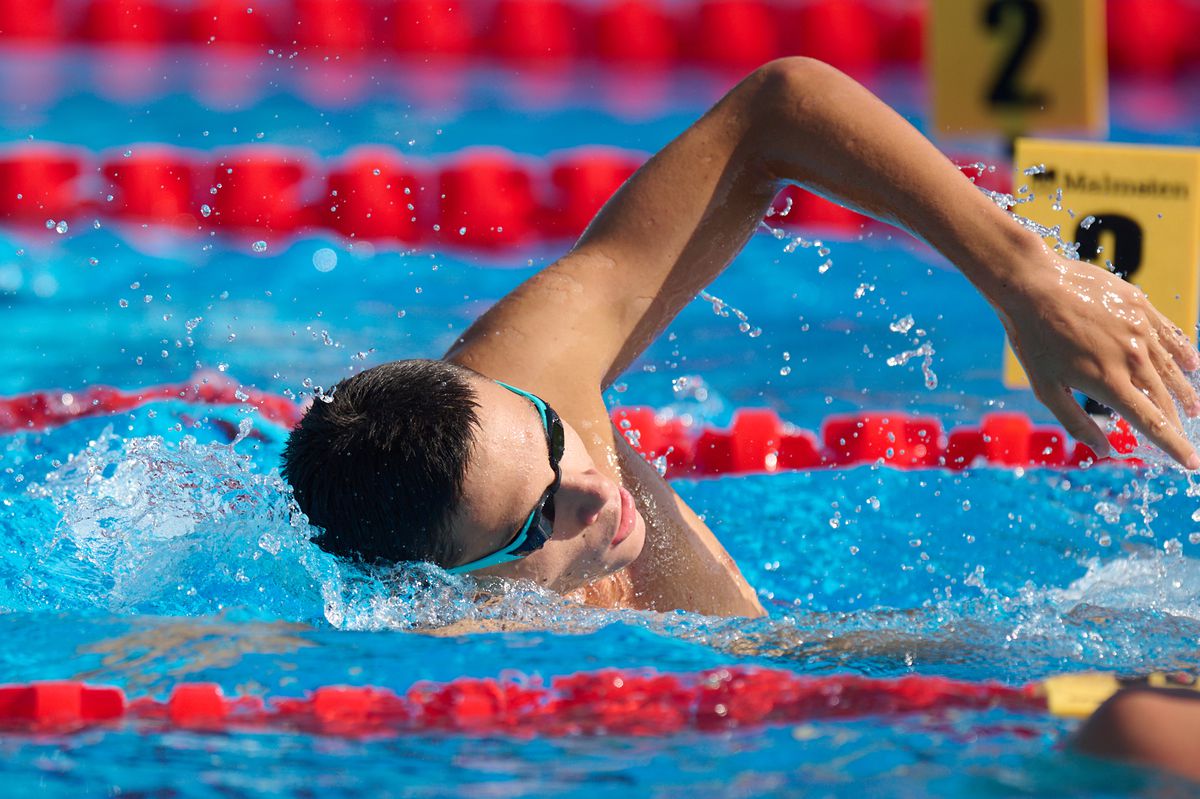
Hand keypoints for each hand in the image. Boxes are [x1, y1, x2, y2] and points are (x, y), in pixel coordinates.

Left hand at [998, 250, 1199, 468]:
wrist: (1031, 285)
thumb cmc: (1033, 340)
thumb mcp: (1046, 388)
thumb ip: (1076, 422)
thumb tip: (1104, 451)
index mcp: (1109, 383)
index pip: (1153, 423)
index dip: (1175, 446)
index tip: (1191, 463)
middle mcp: (1132, 358)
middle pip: (1165, 400)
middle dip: (1176, 422)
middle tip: (1181, 434)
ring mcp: (1140, 331)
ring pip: (1173, 370)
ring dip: (1184, 392)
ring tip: (1192, 408)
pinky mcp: (1141, 307)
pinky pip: (1171, 335)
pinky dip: (1184, 354)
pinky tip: (1193, 367)